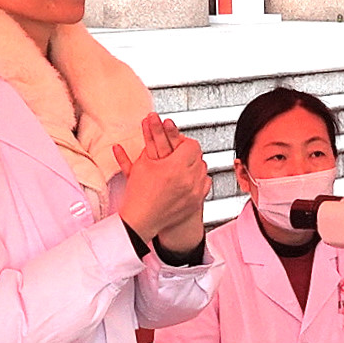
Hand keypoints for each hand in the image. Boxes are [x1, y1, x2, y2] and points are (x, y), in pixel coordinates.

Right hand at [116, 114, 209, 247]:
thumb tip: (149, 122)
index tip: (176, 140)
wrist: (141, 220)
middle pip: (199, 155)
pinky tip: (187, 177)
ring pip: (204, 168)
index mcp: (175, 168)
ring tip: (182, 164)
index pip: (191, 145)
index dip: (182, 140)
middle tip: (178, 151)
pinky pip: (205, 183)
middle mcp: (188, 180)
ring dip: (194, 164)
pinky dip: (198, 178)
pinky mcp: (196, 201)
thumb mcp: (142, 163)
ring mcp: (194, 191)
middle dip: (188, 151)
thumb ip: (148, 140)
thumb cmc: (138, 195)